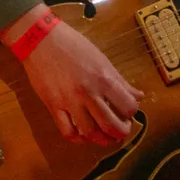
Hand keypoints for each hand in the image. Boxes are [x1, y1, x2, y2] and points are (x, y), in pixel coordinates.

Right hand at [1, 5, 143, 145]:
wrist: (41, 39)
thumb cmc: (73, 45)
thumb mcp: (101, 59)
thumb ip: (120, 80)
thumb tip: (138, 95)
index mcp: (104, 78)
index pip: (127, 106)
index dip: (131, 113)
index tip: (129, 112)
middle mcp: (89, 92)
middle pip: (111, 125)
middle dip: (121, 133)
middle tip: (121, 132)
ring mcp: (70, 101)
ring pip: (90, 132)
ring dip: (102, 140)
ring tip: (106, 137)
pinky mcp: (53, 106)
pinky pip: (67, 131)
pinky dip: (78, 139)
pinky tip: (83, 137)